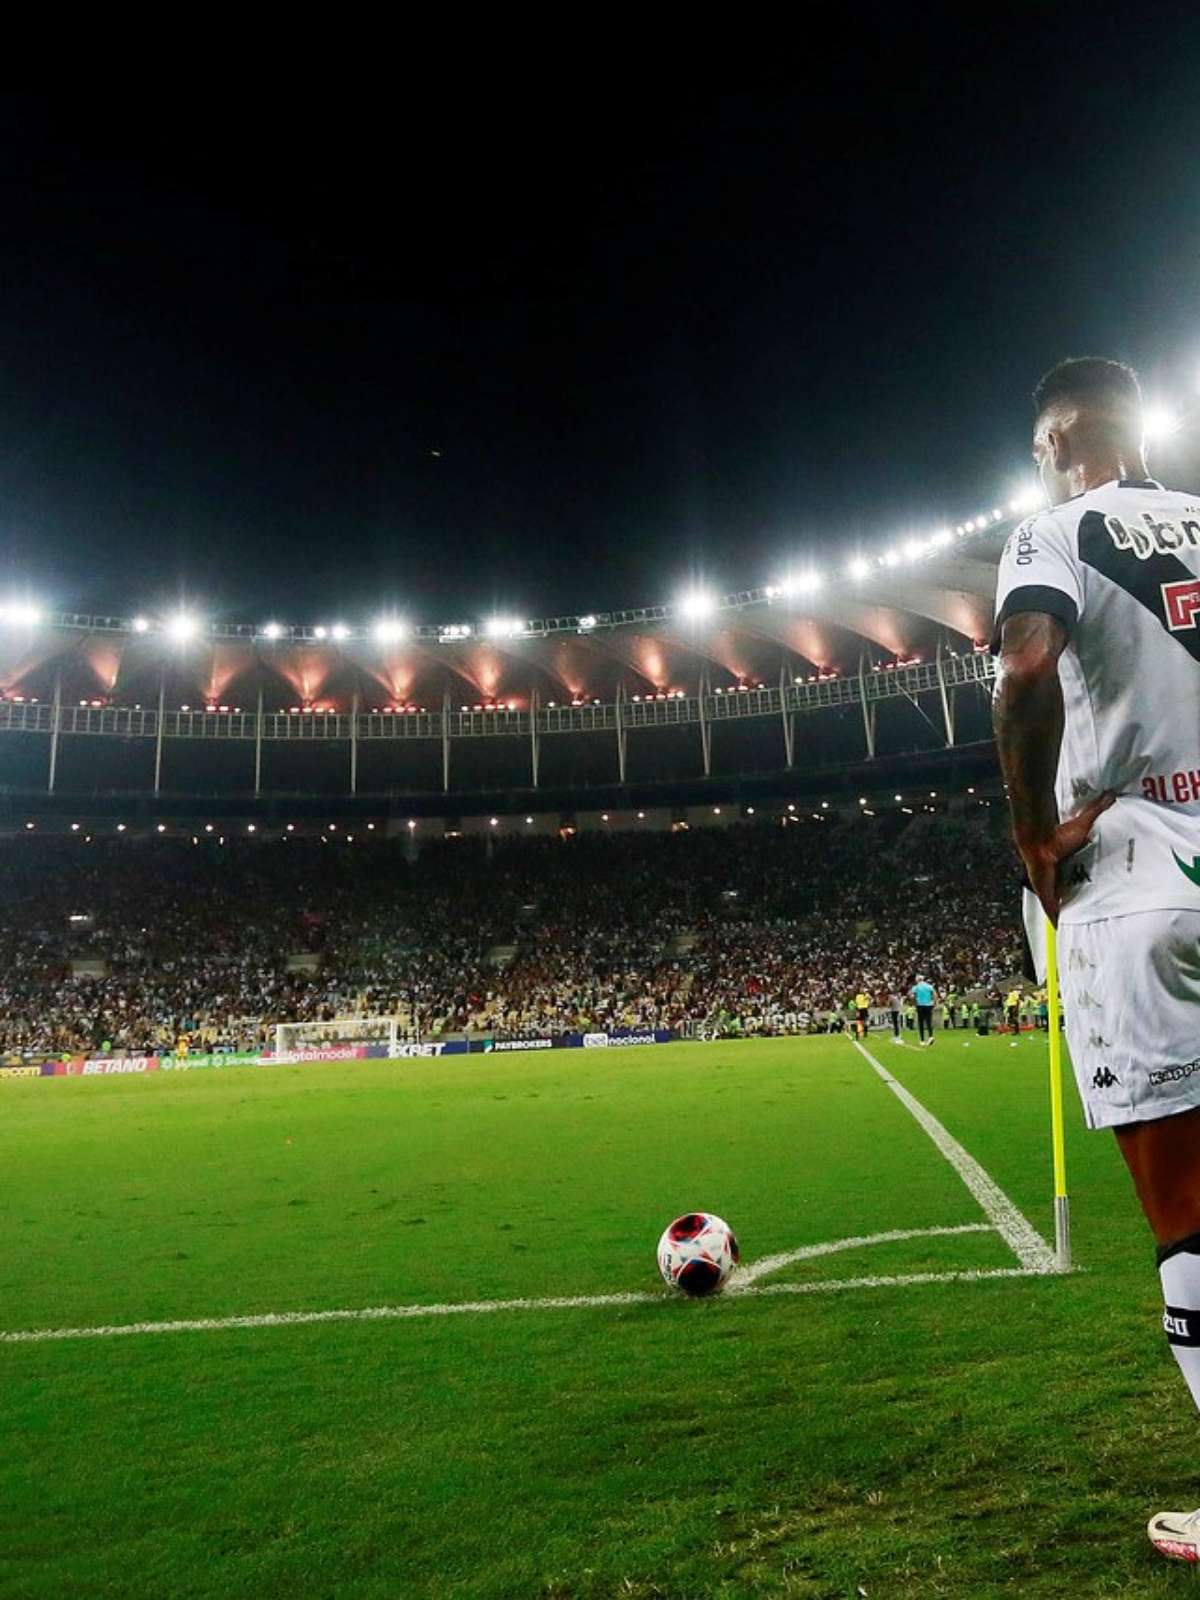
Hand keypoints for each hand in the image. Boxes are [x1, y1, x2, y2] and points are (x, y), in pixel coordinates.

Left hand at [1019, 791, 1116, 925]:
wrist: (1039, 840)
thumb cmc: (1059, 834)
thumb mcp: (1083, 823)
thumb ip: (1097, 809)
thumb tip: (1111, 793)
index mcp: (1062, 864)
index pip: (1070, 878)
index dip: (1077, 886)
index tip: (1087, 894)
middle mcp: (1054, 876)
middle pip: (1064, 893)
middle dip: (1071, 903)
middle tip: (1086, 914)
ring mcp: (1048, 885)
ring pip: (1057, 903)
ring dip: (1064, 913)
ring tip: (1076, 926)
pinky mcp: (1045, 892)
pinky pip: (1051, 909)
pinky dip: (1055, 918)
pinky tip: (1060, 929)